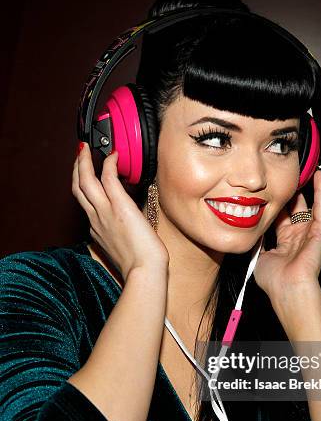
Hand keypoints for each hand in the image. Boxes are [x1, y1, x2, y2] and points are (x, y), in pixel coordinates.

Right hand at [72, 143, 168, 281]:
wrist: (145, 271)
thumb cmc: (141, 264)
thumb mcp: (125, 249)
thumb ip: (122, 236)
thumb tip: (132, 227)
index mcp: (97, 230)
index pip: (86, 205)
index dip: (85, 189)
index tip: (89, 178)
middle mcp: (96, 219)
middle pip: (77, 189)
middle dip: (76, 170)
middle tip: (79, 155)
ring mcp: (105, 212)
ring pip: (84, 181)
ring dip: (83, 162)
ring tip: (85, 148)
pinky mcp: (119, 206)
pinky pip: (108, 178)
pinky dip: (108, 163)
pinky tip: (113, 155)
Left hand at [253, 169, 320, 299]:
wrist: (288, 289)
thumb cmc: (275, 281)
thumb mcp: (260, 257)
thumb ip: (258, 242)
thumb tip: (252, 229)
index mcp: (285, 242)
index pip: (281, 216)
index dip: (277, 202)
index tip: (271, 188)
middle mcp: (299, 236)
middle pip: (296, 207)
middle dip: (293, 191)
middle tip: (289, 173)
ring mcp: (311, 233)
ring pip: (312, 204)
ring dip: (311, 186)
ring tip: (311, 168)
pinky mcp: (320, 232)